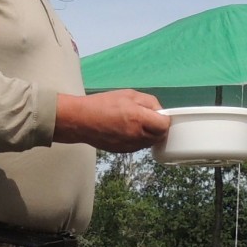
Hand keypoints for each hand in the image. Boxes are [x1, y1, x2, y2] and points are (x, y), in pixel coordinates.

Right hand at [54, 90, 170, 152]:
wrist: (81, 121)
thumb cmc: (103, 104)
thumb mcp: (128, 94)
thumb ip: (149, 102)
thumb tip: (159, 111)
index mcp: (139, 119)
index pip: (164, 125)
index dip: (163, 119)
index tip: (157, 114)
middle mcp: (137, 135)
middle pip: (159, 136)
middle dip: (158, 127)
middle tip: (148, 118)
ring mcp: (130, 146)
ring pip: (149, 143)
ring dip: (149, 134)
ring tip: (136, 123)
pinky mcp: (123, 151)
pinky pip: (138, 146)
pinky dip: (138, 139)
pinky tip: (127, 130)